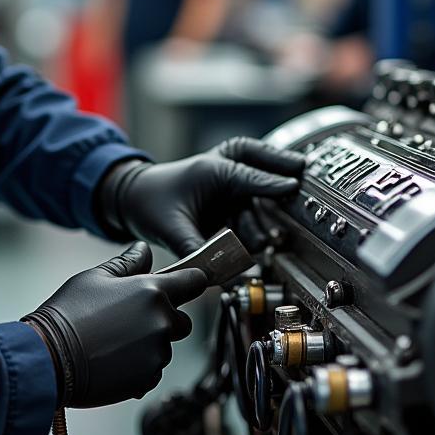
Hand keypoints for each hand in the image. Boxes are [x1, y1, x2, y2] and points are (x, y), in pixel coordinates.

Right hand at [23, 242, 206, 408]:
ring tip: (114, 342)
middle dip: (165, 319)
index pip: (193, 282)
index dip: (192, 281)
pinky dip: (139, 367)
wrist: (50, 357)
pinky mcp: (148, 378)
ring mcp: (157, 353)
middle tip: (131, 320)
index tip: (188, 284)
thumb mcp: (96, 277)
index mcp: (152, 291)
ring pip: (165, 347)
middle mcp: (161, 321)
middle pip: (182, 321)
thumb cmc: (69, 313)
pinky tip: (112, 360)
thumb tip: (144, 249)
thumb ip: (127, 263)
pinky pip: (152, 370)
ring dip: (149, 345)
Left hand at [96, 137, 304, 256]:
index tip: (293, 185)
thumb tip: (212, 274)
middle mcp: (223, 171)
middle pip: (261, 160)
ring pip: (256, 194)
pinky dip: (255, 219)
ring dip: (263, 215)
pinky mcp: (227, 197)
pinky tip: (259, 240)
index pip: (250, 176)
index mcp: (213, 169)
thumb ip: (194, 249)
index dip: (273, 182)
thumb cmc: (149, 201)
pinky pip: (250, 204)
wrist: (132, 197)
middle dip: (281, 164)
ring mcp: (227, 183)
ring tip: (263, 241)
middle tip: (302, 167)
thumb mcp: (170, 227)